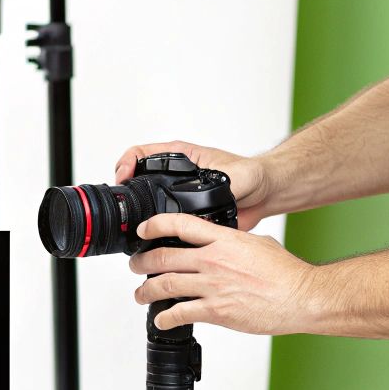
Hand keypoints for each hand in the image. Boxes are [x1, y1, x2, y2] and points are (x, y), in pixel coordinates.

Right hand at [113, 141, 275, 230]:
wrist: (263, 193)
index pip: (142, 153)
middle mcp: (176, 175)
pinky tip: (154, 236)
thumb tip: (208, 200)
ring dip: (140, 211)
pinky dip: (156, 228)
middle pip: (138, 178)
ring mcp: (178, 194)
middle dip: (127, 190)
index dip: (127, 163)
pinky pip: (164, 221)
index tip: (124, 177)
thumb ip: (221, 185)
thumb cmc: (251, 174)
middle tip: (125, 204)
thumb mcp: (234, 174)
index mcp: (181, 157)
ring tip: (134, 223)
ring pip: (148, 201)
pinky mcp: (185, 214)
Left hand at [128, 213, 327, 333]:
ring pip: (165, 285)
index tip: (144, 231)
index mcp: (224, 240)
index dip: (155, 225)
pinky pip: (180, 313)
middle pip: (164, 257)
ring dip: (146, 291)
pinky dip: (165, 317)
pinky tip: (162, 319)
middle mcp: (214, 261)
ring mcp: (213, 286)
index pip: (180, 224)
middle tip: (136, 266)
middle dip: (142, 262)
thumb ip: (235, 243)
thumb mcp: (258, 244)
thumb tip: (226, 244)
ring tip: (140, 294)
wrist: (301, 297)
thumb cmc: (286, 273)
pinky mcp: (217, 311)